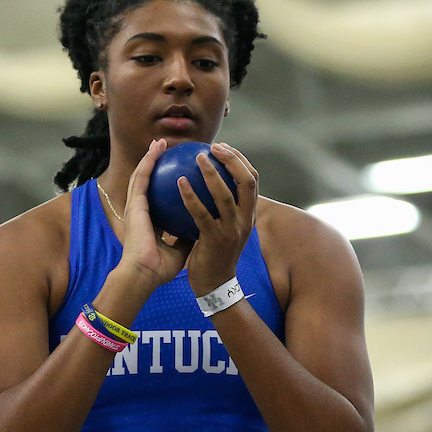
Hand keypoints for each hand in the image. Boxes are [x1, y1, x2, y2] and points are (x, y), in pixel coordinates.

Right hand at [117, 138, 193, 288]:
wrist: (144, 275)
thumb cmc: (160, 269)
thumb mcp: (180, 250)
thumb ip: (189, 236)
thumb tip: (205, 226)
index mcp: (151, 222)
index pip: (160, 199)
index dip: (167, 186)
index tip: (178, 174)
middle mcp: (142, 210)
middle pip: (149, 182)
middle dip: (156, 164)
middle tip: (168, 150)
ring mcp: (136, 205)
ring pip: (142, 173)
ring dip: (151, 156)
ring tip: (161, 142)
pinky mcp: (135, 203)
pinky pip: (142, 176)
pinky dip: (149, 160)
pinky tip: (158, 147)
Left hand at [178, 142, 258, 295]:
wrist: (213, 284)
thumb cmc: (214, 253)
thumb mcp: (225, 227)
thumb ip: (222, 208)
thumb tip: (210, 182)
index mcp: (249, 215)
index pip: (252, 180)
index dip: (240, 160)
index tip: (223, 148)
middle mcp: (245, 220)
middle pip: (247, 181)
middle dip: (233, 160)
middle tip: (214, 147)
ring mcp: (232, 230)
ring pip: (225, 195)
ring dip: (211, 173)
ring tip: (198, 157)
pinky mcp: (214, 240)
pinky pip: (201, 213)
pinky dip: (191, 195)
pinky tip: (179, 182)